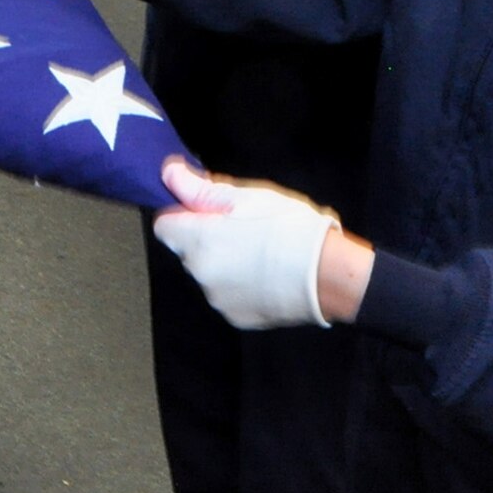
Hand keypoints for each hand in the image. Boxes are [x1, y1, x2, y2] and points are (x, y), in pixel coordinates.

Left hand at [152, 159, 340, 328]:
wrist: (328, 274)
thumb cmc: (288, 227)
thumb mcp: (245, 197)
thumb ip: (200, 189)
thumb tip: (168, 174)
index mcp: (198, 241)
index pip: (164, 225)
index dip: (182, 212)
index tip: (207, 207)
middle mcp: (200, 275)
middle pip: (186, 249)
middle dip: (204, 235)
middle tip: (241, 224)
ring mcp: (217, 300)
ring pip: (207, 272)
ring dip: (221, 260)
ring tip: (259, 249)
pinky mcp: (236, 318)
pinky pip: (226, 294)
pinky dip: (238, 284)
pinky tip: (265, 273)